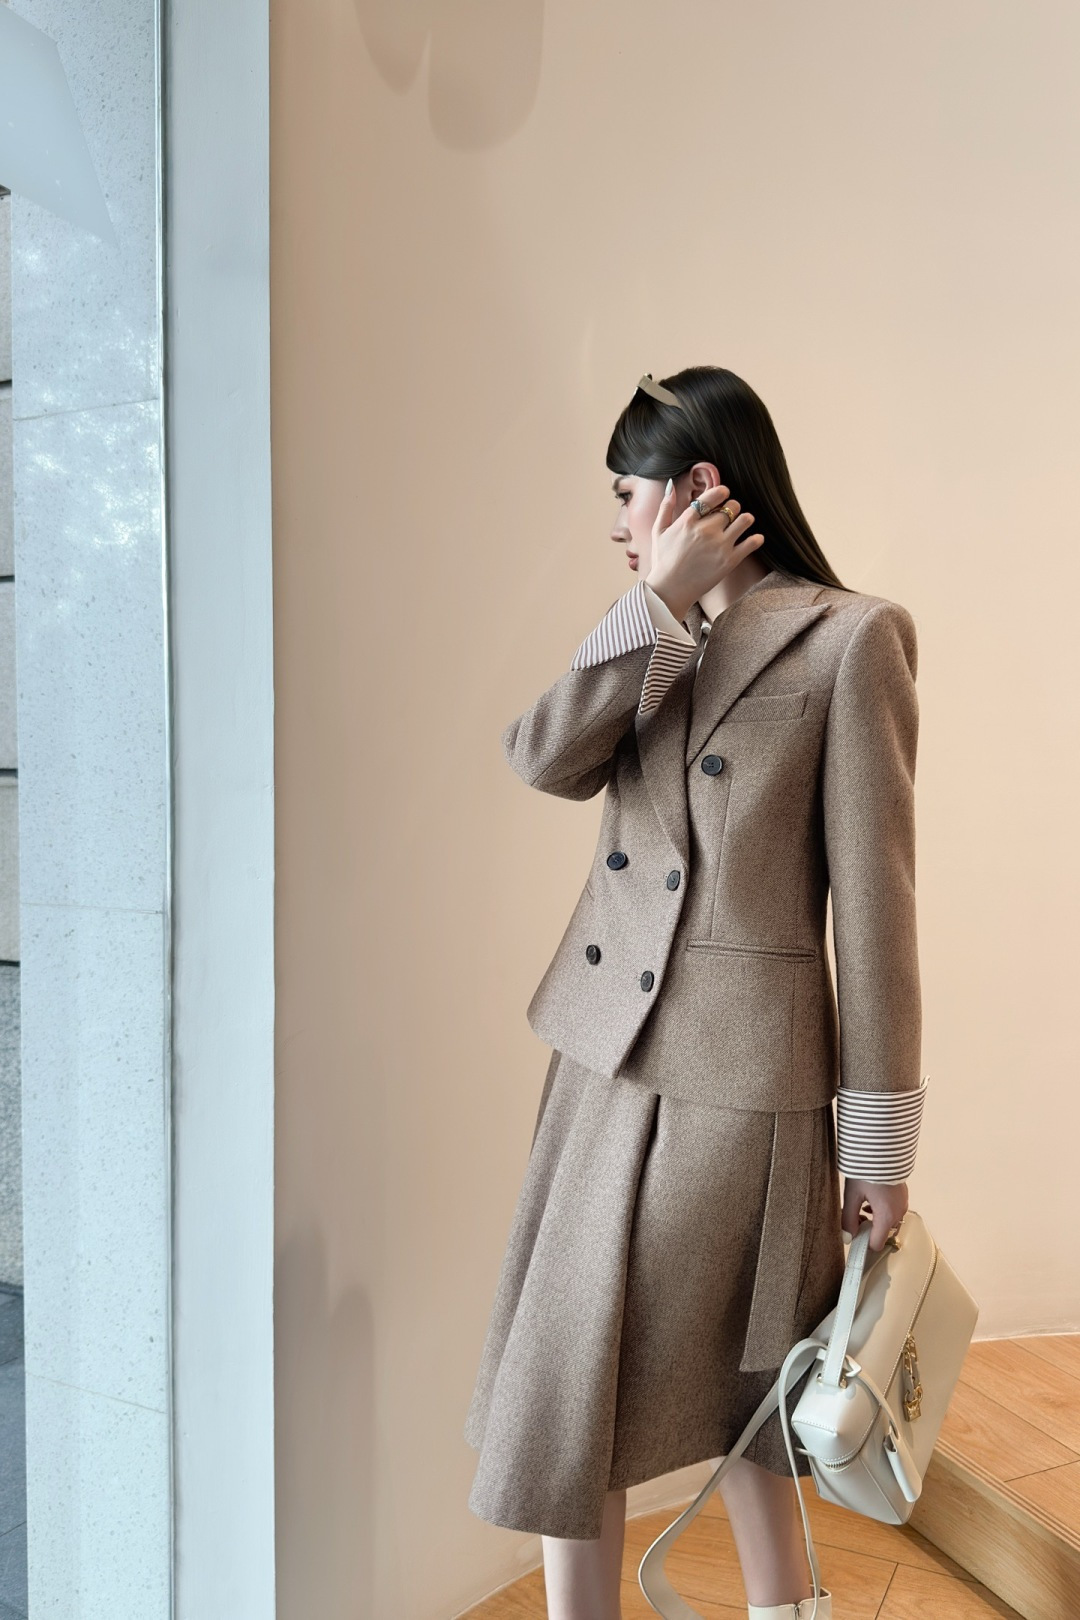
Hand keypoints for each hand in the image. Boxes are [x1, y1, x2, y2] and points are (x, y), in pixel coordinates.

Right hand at [644, 481, 764, 622]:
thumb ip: (665, 507)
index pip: (713, 495)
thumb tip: (670, 484)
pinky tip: (754, 539)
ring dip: (746, 519)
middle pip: (732, 506)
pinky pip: (752, 542)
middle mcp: (705, 530)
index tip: (724, 494)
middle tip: (731, 514)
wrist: (670, 590)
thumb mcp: (658, 531)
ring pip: (745, 520)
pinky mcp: (729, 561)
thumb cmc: (662, 561)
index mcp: (688, 520)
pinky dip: (756, 539)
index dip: (722, 491)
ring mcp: (719, 545)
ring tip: (742, 523)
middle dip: (732, 507)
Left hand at [841, 1177, 908, 1252]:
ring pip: (888, 1222)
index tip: (853, 1233)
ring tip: (861, 1205)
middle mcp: (898, 1213)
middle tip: (855, 1215)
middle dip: (868, 1229)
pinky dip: (882, 1211)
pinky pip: (893, 1211)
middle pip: (882, 1233)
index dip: (862, 1243)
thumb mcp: (852, 1195)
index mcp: (886, 1217)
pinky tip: (871, 1199)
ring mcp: (903, 1204)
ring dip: (874, 1220)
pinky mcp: (903, 1195)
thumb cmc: (866, 1171)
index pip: (876, 1244)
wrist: (882, 1149)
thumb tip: (847, 1237)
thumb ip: (848, 1218)